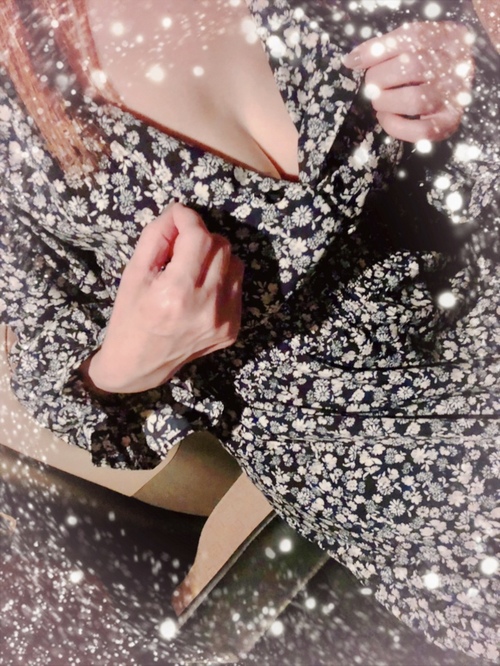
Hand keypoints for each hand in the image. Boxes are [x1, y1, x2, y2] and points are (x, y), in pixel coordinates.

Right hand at [87, 203, 243, 392]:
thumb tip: (178, 212)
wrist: (139, 366)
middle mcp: (207, 307)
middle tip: (180, 248)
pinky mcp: (233, 329)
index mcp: (177, 293)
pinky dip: (220, 281)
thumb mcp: (134, 273)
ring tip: (191, 271)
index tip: (177, 215)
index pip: (199, 238)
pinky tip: (199, 293)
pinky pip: (236, 288)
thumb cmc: (130, 317)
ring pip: (235, 264)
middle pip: (221, 247)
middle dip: (201, 238)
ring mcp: (224, 320)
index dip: (188, 219)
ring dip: (214, 259)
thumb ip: (156, 237)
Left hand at [343, 22, 474, 141]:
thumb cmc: (428, 59)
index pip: (410, 38)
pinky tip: (386, 118)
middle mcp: (454, 64)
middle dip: (380, 79)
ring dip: (386, 102)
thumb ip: (383, 47)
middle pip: (412, 68)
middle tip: (371, 87)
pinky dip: (396, 126)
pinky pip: (421, 130)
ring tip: (379, 102)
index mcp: (446, 37)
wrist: (460, 80)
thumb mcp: (412, 43)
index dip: (378, 51)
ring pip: (414, 100)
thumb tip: (351, 60)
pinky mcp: (449, 121)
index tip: (355, 62)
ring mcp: (453, 95)